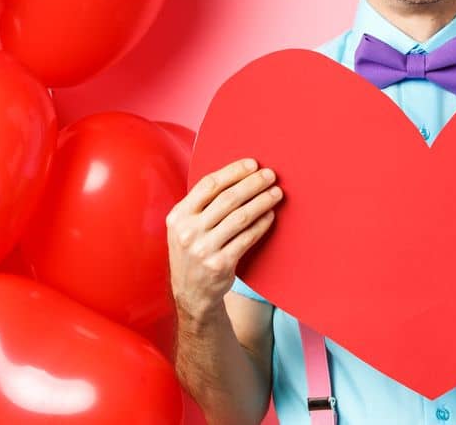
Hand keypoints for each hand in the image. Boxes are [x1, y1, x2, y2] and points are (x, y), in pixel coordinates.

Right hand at [166, 158, 283, 319]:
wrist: (190, 292)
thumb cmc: (194, 249)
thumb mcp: (185, 226)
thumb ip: (201, 204)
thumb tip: (237, 175)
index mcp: (178, 216)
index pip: (208, 185)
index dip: (233, 172)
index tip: (253, 163)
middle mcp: (188, 231)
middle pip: (228, 199)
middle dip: (253, 183)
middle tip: (271, 175)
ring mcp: (203, 249)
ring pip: (240, 217)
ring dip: (262, 202)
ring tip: (277, 193)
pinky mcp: (220, 264)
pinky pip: (247, 238)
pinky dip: (261, 224)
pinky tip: (271, 215)